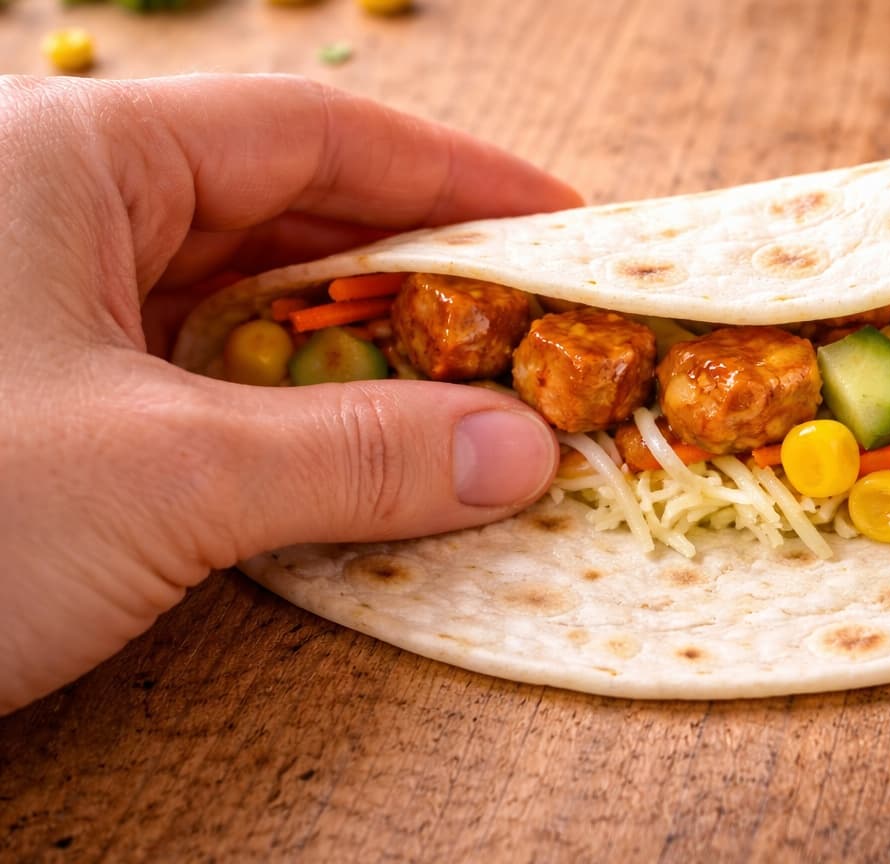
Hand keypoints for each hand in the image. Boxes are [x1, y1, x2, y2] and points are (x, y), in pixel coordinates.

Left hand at [0, 74, 578, 713]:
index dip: (458, 177)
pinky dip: (287, 398)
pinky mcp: (31, 384)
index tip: (565, 226)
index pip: (314, 134)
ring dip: (359, 341)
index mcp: (69, 157)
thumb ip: (360, 458)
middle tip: (533, 326)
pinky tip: (354, 439)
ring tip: (468, 386)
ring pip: (238, 288)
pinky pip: (192, 360)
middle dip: (419, 267)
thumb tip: (522, 456)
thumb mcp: (163, 479)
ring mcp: (34, 293)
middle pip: (284, 203)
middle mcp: (51, 203)